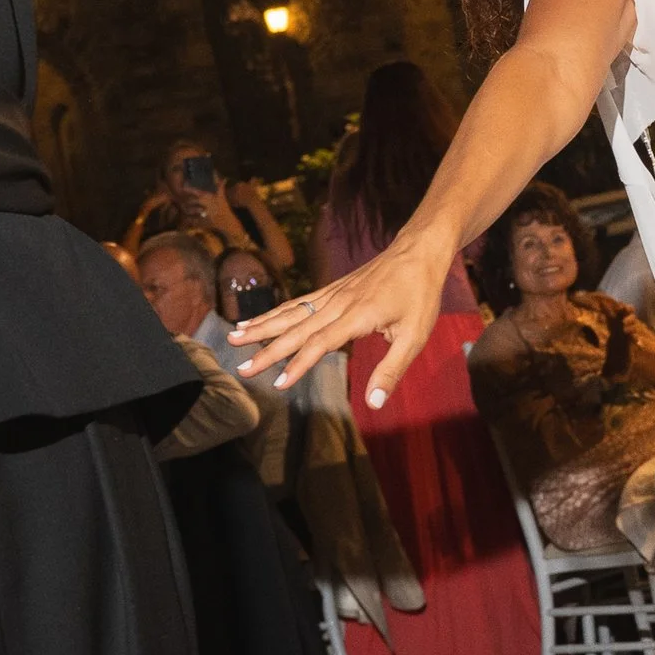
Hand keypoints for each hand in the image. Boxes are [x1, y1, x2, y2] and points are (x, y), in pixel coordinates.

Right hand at [230, 237, 450, 406]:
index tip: (278, 383)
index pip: (319, 343)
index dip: (298, 365)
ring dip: (262, 326)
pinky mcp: (331, 289)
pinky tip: (259, 319)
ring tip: (234, 337)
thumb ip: (391, 370)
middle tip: (241, 368)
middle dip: (266, 350)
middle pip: (295, 329)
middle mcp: (337, 304)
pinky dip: (275, 312)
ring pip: (290, 312)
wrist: (418, 252)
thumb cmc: (420, 296)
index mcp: (357, 317)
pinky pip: (298, 302)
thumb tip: (374, 403)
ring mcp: (332, 294)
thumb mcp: (414, 336)